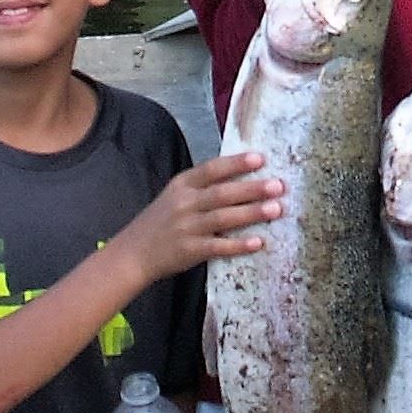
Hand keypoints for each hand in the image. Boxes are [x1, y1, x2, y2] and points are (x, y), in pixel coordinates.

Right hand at [115, 153, 284, 287]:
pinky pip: (218, 247)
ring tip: (276, 209)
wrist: (133, 253)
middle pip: (222, 193)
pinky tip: (258, 242)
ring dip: (251, 213)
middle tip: (278, 185)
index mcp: (181, 185)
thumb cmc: (160, 222)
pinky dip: (238, 245)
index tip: (260, 158)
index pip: (211, 170)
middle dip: (252, 188)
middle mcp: (184, 203)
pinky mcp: (189, 250)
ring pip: (223, 217)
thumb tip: (242, 179)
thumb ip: (202, 188)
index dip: (236, 163)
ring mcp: (186, 227)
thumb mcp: (175, 197)